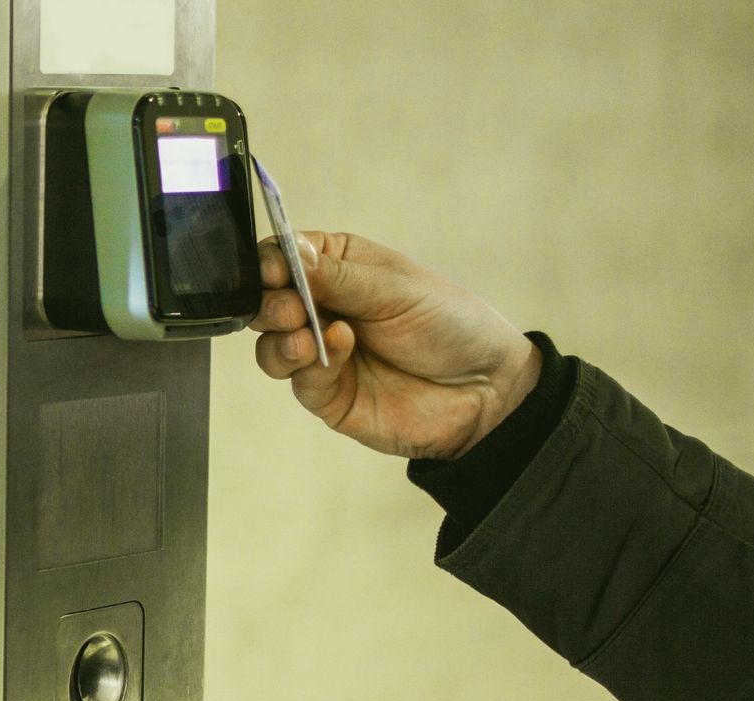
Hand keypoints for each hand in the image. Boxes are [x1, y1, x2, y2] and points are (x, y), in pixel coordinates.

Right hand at [251, 231, 541, 460]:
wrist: (487, 389)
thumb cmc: (451, 325)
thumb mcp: (395, 288)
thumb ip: (336, 276)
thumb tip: (286, 253)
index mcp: (338, 268)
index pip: (283, 257)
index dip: (270, 263)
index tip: (275, 271)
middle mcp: (323, 308)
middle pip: (266, 302)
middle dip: (271, 304)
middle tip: (292, 309)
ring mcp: (322, 353)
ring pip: (270, 346)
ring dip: (280, 340)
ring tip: (307, 337)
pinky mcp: (327, 394)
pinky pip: (298, 381)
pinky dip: (310, 367)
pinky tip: (337, 353)